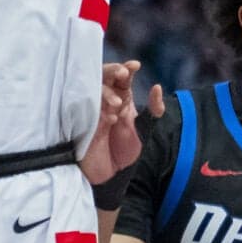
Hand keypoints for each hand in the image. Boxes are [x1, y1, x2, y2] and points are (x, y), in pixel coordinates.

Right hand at [80, 61, 164, 183]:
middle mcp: (106, 101)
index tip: (135, 65)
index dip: (125, 68)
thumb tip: (157, 87)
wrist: (113, 177)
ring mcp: (93, 111)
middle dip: (112, 71)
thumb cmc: (126, 152)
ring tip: (118, 103)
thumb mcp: (145, 130)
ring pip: (93, 90)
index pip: (121, 77)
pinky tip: (109, 118)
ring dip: (105, 92)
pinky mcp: (84, 125)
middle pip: (103, 77)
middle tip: (122, 73)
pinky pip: (86, 111)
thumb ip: (154, 111)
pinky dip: (98, 112)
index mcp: (121, 98)